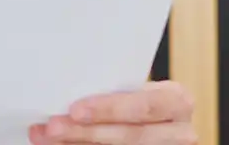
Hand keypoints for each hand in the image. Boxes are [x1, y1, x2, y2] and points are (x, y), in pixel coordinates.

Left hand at [28, 81, 196, 144]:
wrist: (155, 124)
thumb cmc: (137, 102)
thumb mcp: (134, 92)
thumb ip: (111, 91)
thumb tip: (62, 93)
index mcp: (176, 100)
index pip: (145, 105)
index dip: (109, 109)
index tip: (75, 109)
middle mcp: (180, 131)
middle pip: (132, 136)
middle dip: (88, 132)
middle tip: (53, 127)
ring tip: (48, 137)